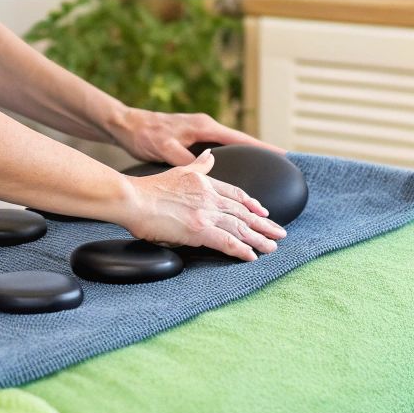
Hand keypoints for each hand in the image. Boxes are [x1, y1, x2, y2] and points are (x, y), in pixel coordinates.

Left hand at [106, 108, 286, 166]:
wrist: (126, 125)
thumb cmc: (145, 135)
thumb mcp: (166, 148)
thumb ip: (186, 159)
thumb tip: (206, 168)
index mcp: (204, 127)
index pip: (240, 139)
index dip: (261, 148)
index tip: (282, 154)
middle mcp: (206, 127)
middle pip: (240, 143)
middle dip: (260, 153)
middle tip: (283, 164)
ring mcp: (200, 133)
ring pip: (229, 147)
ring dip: (245, 157)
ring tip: (264, 169)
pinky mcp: (192, 140)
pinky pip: (218, 150)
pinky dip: (230, 159)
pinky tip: (234, 170)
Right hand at [119, 150, 286, 260]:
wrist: (133, 198)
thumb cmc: (150, 188)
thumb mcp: (179, 170)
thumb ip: (199, 166)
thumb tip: (210, 156)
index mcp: (206, 184)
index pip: (236, 194)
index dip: (253, 204)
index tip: (264, 212)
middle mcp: (210, 198)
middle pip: (244, 213)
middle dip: (264, 224)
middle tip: (280, 233)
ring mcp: (206, 214)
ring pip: (240, 228)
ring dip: (259, 239)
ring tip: (272, 247)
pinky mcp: (198, 230)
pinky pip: (226, 242)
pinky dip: (241, 249)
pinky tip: (252, 256)